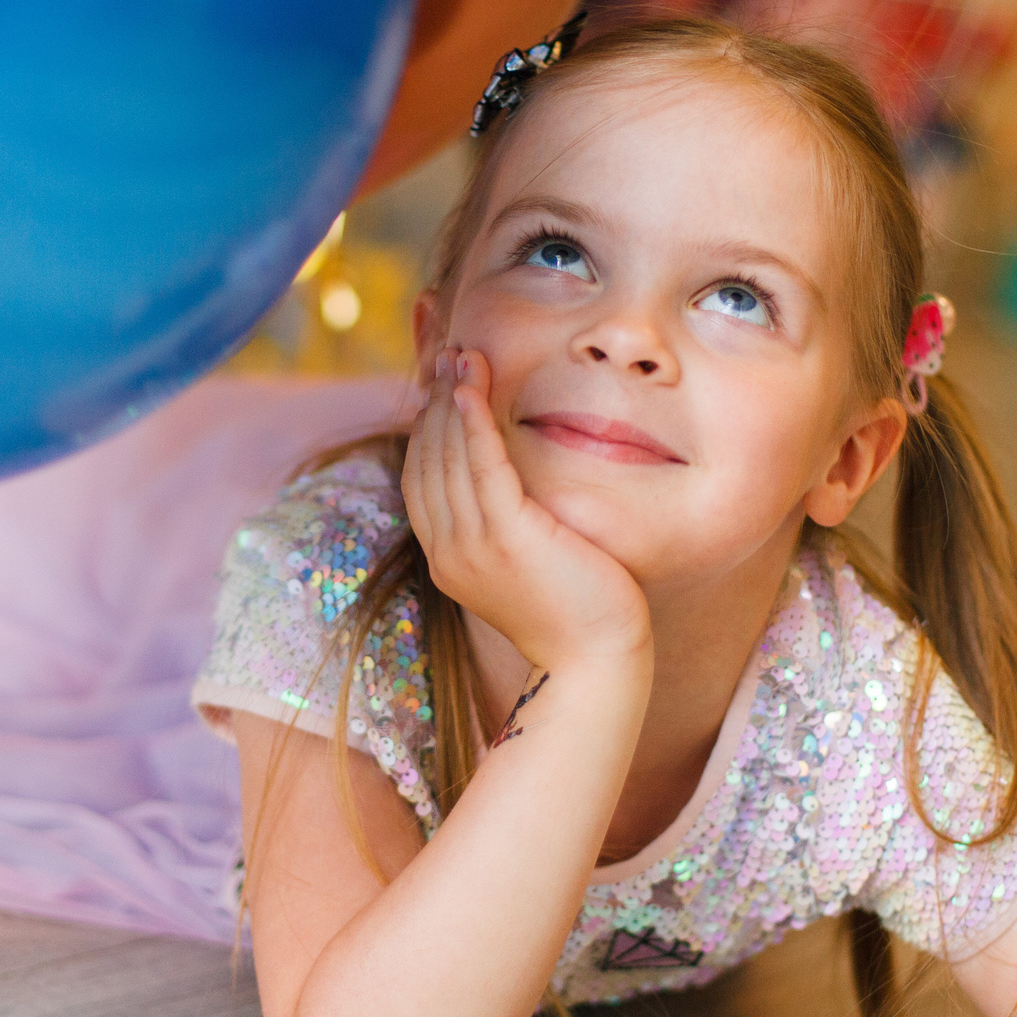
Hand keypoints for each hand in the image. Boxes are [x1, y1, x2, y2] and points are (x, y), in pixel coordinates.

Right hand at [403, 347, 649, 675]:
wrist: (595, 662)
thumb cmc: (576, 614)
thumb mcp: (527, 565)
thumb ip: (507, 527)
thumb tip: (513, 491)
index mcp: (447, 559)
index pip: (421, 479)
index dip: (428, 427)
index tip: (445, 385)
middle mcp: (448, 551)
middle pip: (427, 460)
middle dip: (435, 402)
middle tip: (449, 354)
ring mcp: (472, 546)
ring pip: (448, 456)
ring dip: (451, 398)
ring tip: (461, 355)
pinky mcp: (507, 537)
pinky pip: (480, 465)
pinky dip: (471, 421)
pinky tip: (471, 387)